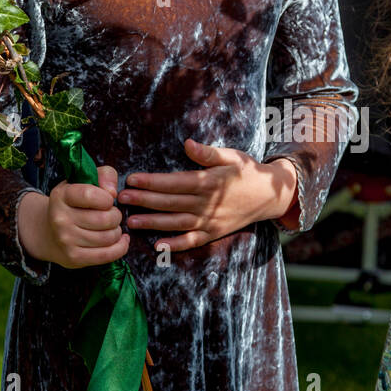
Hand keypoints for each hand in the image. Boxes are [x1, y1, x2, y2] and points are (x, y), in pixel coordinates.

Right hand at [17, 166, 129, 268]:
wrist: (49, 232)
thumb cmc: (74, 204)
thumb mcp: (85, 181)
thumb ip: (104, 175)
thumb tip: (112, 192)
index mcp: (62, 195)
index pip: (90, 194)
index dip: (107, 198)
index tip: (106, 200)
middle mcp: (60, 218)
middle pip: (105, 219)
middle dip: (115, 216)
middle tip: (111, 215)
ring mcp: (65, 240)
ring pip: (108, 237)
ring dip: (117, 231)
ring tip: (110, 228)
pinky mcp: (73, 257)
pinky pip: (107, 255)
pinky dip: (120, 247)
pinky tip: (120, 240)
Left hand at [116, 139, 298, 250]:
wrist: (270, 196)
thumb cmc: (248, 171)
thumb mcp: (231, 156)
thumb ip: (208, 153)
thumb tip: (187, 144)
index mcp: (210, 182)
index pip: (174, 182)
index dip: (152, 181)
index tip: (132, 179)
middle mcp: (208, 203)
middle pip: (170, 203)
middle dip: (144, 201)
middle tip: (121, 199)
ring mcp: (210, 221)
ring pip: (176, 223)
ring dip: (153, 223)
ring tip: (131, 221)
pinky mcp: (213, 233)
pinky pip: (192, 241)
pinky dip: (175, 245)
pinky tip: (157, 246)